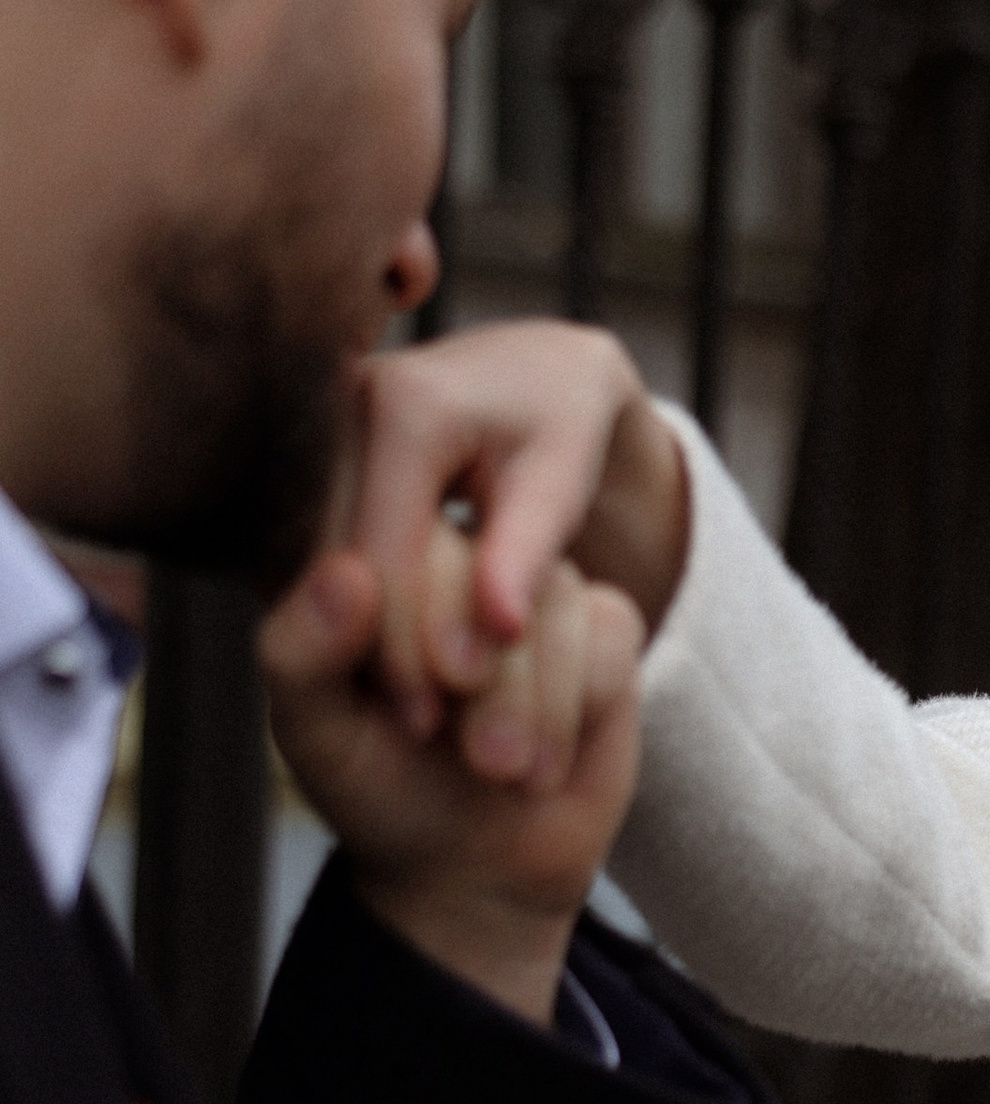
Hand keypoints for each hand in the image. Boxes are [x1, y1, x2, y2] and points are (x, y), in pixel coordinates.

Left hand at [262, 530, 645, 1027]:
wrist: (473, 863)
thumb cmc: (382, 787)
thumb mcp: (317, 736)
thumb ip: (301, 653)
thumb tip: (347, 573)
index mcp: (375, 563)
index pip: (402, 545)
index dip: (415, 632)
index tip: (415, 724)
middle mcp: (459, 556)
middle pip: (487, 564)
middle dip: (488, 678)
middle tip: (477, 760)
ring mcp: (534, 586)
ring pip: (552, 601)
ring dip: (536, 706)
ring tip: (505, 773)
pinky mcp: (603, 623)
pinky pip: (609, 631)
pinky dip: (578, 710)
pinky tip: (547, 763)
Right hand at [345, 320, 689, 733]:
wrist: (532, 368)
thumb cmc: (560, 424)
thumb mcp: (561, 479)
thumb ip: (529, 551)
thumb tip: (499, 627)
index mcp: (408, 407)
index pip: (387, 549)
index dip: (406, 641)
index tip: (433, 722)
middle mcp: (342, 411)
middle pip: (343, 564)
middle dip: (382, 655)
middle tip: (422, 735)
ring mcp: (320, 437)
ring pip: (324, 566)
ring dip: (363, 644)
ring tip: (414, 722)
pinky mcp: (314, 465)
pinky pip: (324, 555)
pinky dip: (359, 618)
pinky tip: (388, 678)